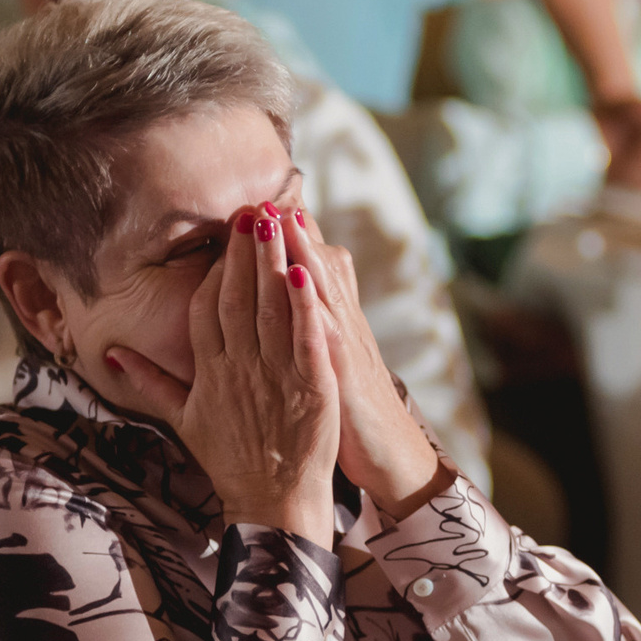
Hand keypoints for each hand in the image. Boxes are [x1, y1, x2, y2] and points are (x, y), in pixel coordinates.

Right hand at [106, 207, 340, 545]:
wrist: (271, 504)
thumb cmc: (230, 461)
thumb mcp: (184, 421)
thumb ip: (152, 383)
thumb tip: (112, 356)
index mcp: (209, 373)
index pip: (207, 307)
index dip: (217, 267)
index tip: (227, 231)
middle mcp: (238, 370)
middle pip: (237, 299)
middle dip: (245, 251)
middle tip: (252, 208)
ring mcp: (275, 380)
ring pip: (271, 311)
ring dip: (274, 264)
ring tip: (279, 222)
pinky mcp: (311, 391)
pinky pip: (306, 341)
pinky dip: (306, 307)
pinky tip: (306, 272)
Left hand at [274, 204, 449, 518]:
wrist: (386, 447)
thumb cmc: (348, 401)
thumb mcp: (324, 354)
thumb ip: (303, 320)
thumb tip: (282, 287)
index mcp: (328, 316)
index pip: (304, 263)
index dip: (283, 233)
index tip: (255, 200)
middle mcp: (339, 319)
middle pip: (314, 264)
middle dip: (289, 229)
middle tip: (263, 193)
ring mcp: (344, 341)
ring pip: (323, 286)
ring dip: (303, 249)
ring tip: (281, 215)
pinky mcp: (343, 369)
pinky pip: (327, 330)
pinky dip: (315, 301)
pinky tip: (300, 277)